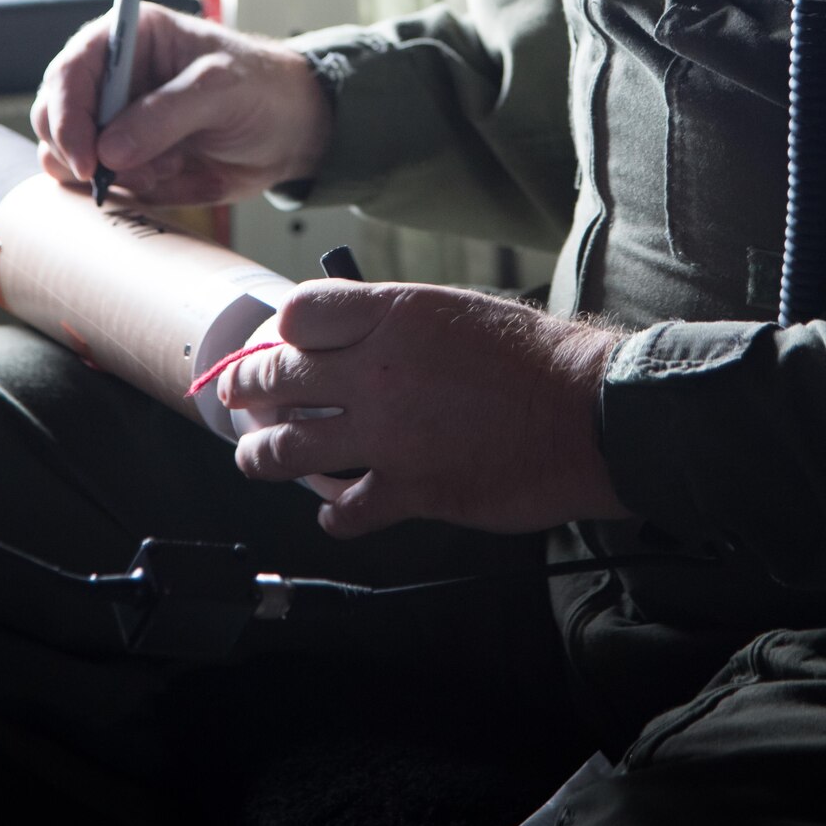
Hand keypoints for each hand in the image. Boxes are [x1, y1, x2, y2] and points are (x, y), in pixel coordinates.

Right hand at [31, 3, 333, 204]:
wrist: (293, 133)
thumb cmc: (263, 90)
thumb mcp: (222, 90)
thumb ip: (166, 115)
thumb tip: (109, 150)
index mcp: (130, 38)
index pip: (71, 68)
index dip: (66, 111)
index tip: (86, 156)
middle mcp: (112, 80)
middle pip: (53, 116)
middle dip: (80, 152)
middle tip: (120, 174)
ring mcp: (115, 123)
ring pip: (68, 157)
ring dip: (111, 175)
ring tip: (167, 167)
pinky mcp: (126, 161)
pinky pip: (101, 186)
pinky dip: (128, 191)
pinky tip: (172, 175)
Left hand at [220, 281, 628, 537]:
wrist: (588, 414)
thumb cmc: (533, 358)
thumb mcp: (457, 311)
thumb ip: (395, 322)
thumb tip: (349, 334)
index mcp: (394, 315)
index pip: (298, 311)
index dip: (283, 328)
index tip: (280, 341)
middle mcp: (380, 370)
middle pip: (277, 378)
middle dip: (247, 389)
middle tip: (237, 395)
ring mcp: (390, 435)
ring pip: (287, 450)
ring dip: (262, 456)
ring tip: (257, 457)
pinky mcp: (411, 490)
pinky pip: (345, 510)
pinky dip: (333, 514)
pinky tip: (333, 511)